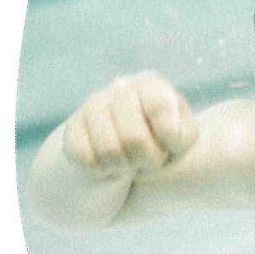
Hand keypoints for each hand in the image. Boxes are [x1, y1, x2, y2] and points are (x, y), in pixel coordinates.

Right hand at [62, 72, 198, 177]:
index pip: (158, 106)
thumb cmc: (162, 143)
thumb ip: (181, 135)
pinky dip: (101, 169)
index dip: (166, 136)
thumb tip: (165, 132)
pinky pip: (84, 157)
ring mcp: (94, 103)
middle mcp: (121, 86)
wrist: (126, 152)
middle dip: (146, 159)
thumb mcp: (182, 140)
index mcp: (153, 83)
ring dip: (124, 167)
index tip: (169, 146)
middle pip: (134, 137)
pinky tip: (107, 164)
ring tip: (129, 163)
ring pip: (108, 149)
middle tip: (148, 160)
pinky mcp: (72, 125)